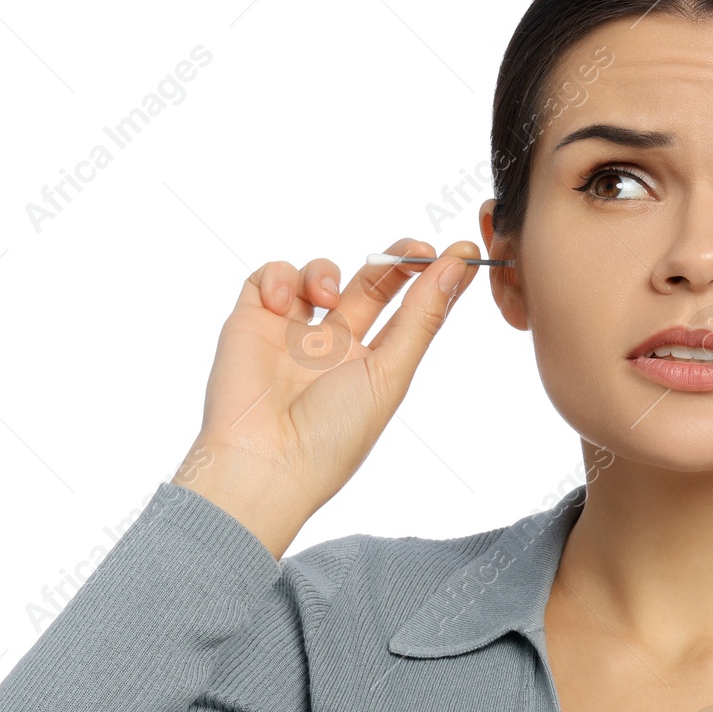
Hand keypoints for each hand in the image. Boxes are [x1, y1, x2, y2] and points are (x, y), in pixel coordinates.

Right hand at [171, 236, 480, 556]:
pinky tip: (281, 304)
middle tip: (417, 249)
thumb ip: (421, 319)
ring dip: (324, 271)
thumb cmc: (332, 434)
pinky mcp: (251, 323)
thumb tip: (457, 268)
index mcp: (372, 365)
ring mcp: (292, 334)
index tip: (461, 252)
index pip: (408, 312)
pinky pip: (266, 279)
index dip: (433, 280)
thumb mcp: (389, 375)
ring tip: (324, 296)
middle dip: (394, 261)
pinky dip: (277, 277)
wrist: (263, 462)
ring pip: (316, 275)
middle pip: (369, 285)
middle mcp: (334, 347)